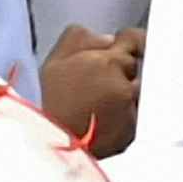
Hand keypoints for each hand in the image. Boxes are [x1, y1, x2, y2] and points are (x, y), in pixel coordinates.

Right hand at [35, 26, 142, 152]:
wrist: (47, 143)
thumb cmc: (47, 103)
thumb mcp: (55, 59)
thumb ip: (83, 38)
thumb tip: (107, 38)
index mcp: (107, 63)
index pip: (134, 40)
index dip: (129, 42)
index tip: (128, 43)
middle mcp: (124, 86)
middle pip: (136, 68)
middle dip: (121, 70)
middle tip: (96, 81)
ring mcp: (130, 111)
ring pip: (136, 93)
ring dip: (123, 93)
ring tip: (95, 103)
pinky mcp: (131, 133)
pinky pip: (133, 117)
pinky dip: (121, 116)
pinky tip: (99, 120)